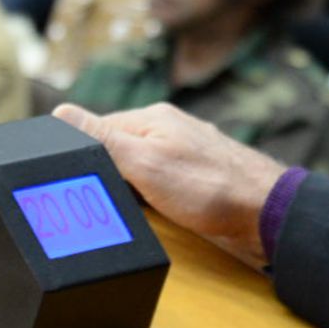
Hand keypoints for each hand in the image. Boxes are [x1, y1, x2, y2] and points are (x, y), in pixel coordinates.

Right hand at [54, 101, 286, 268]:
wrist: (266, 215)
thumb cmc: (210, 188)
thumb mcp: (144, 163)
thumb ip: (104, 139)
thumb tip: (62, 111)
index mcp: (152, 118)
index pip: (98, 129)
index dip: (86, 157)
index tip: (81, 183)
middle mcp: (169, 130)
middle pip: (119, 149)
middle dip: (110, 175)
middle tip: (111, 202)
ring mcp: (186, 153)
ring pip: (140, 169)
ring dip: (133, 190)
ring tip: (139, 210)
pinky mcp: (198, 177)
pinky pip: (161, 184)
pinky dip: (154, 199)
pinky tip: (160, 213)